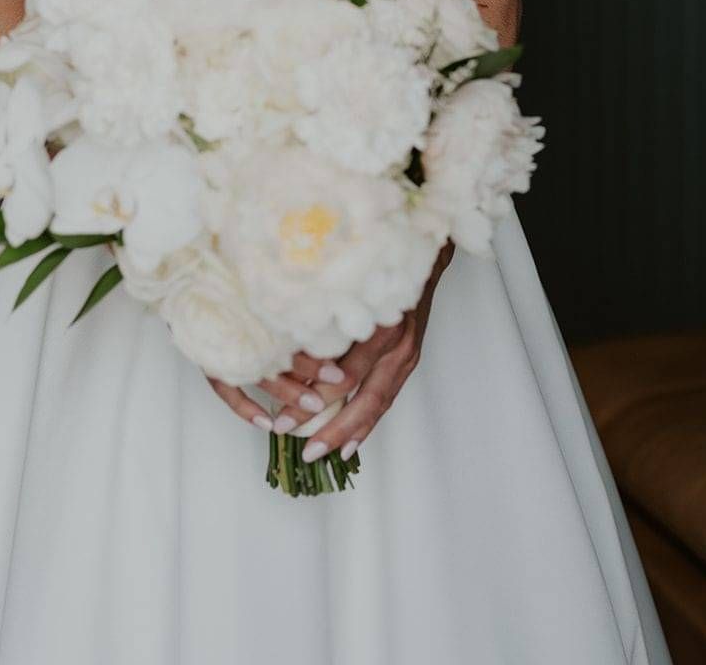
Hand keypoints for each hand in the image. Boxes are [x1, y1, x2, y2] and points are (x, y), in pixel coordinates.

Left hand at [276, 237, 455, 459]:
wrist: (423, 252)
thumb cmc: (378, 262)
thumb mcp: (349, 281)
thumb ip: (324, 313)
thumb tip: (282, 343)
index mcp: (379, 325)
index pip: (344, 375)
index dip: (313, 400)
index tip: (282, 417)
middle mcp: (397, 344)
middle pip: (363, 397)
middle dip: (333, 427)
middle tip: (304, 450)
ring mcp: (407, 354)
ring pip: (378, 402)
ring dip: (351, 430)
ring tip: (326, 453)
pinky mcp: (409, 359)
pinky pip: (387, 396)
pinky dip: (369, 420)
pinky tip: (353, 440)